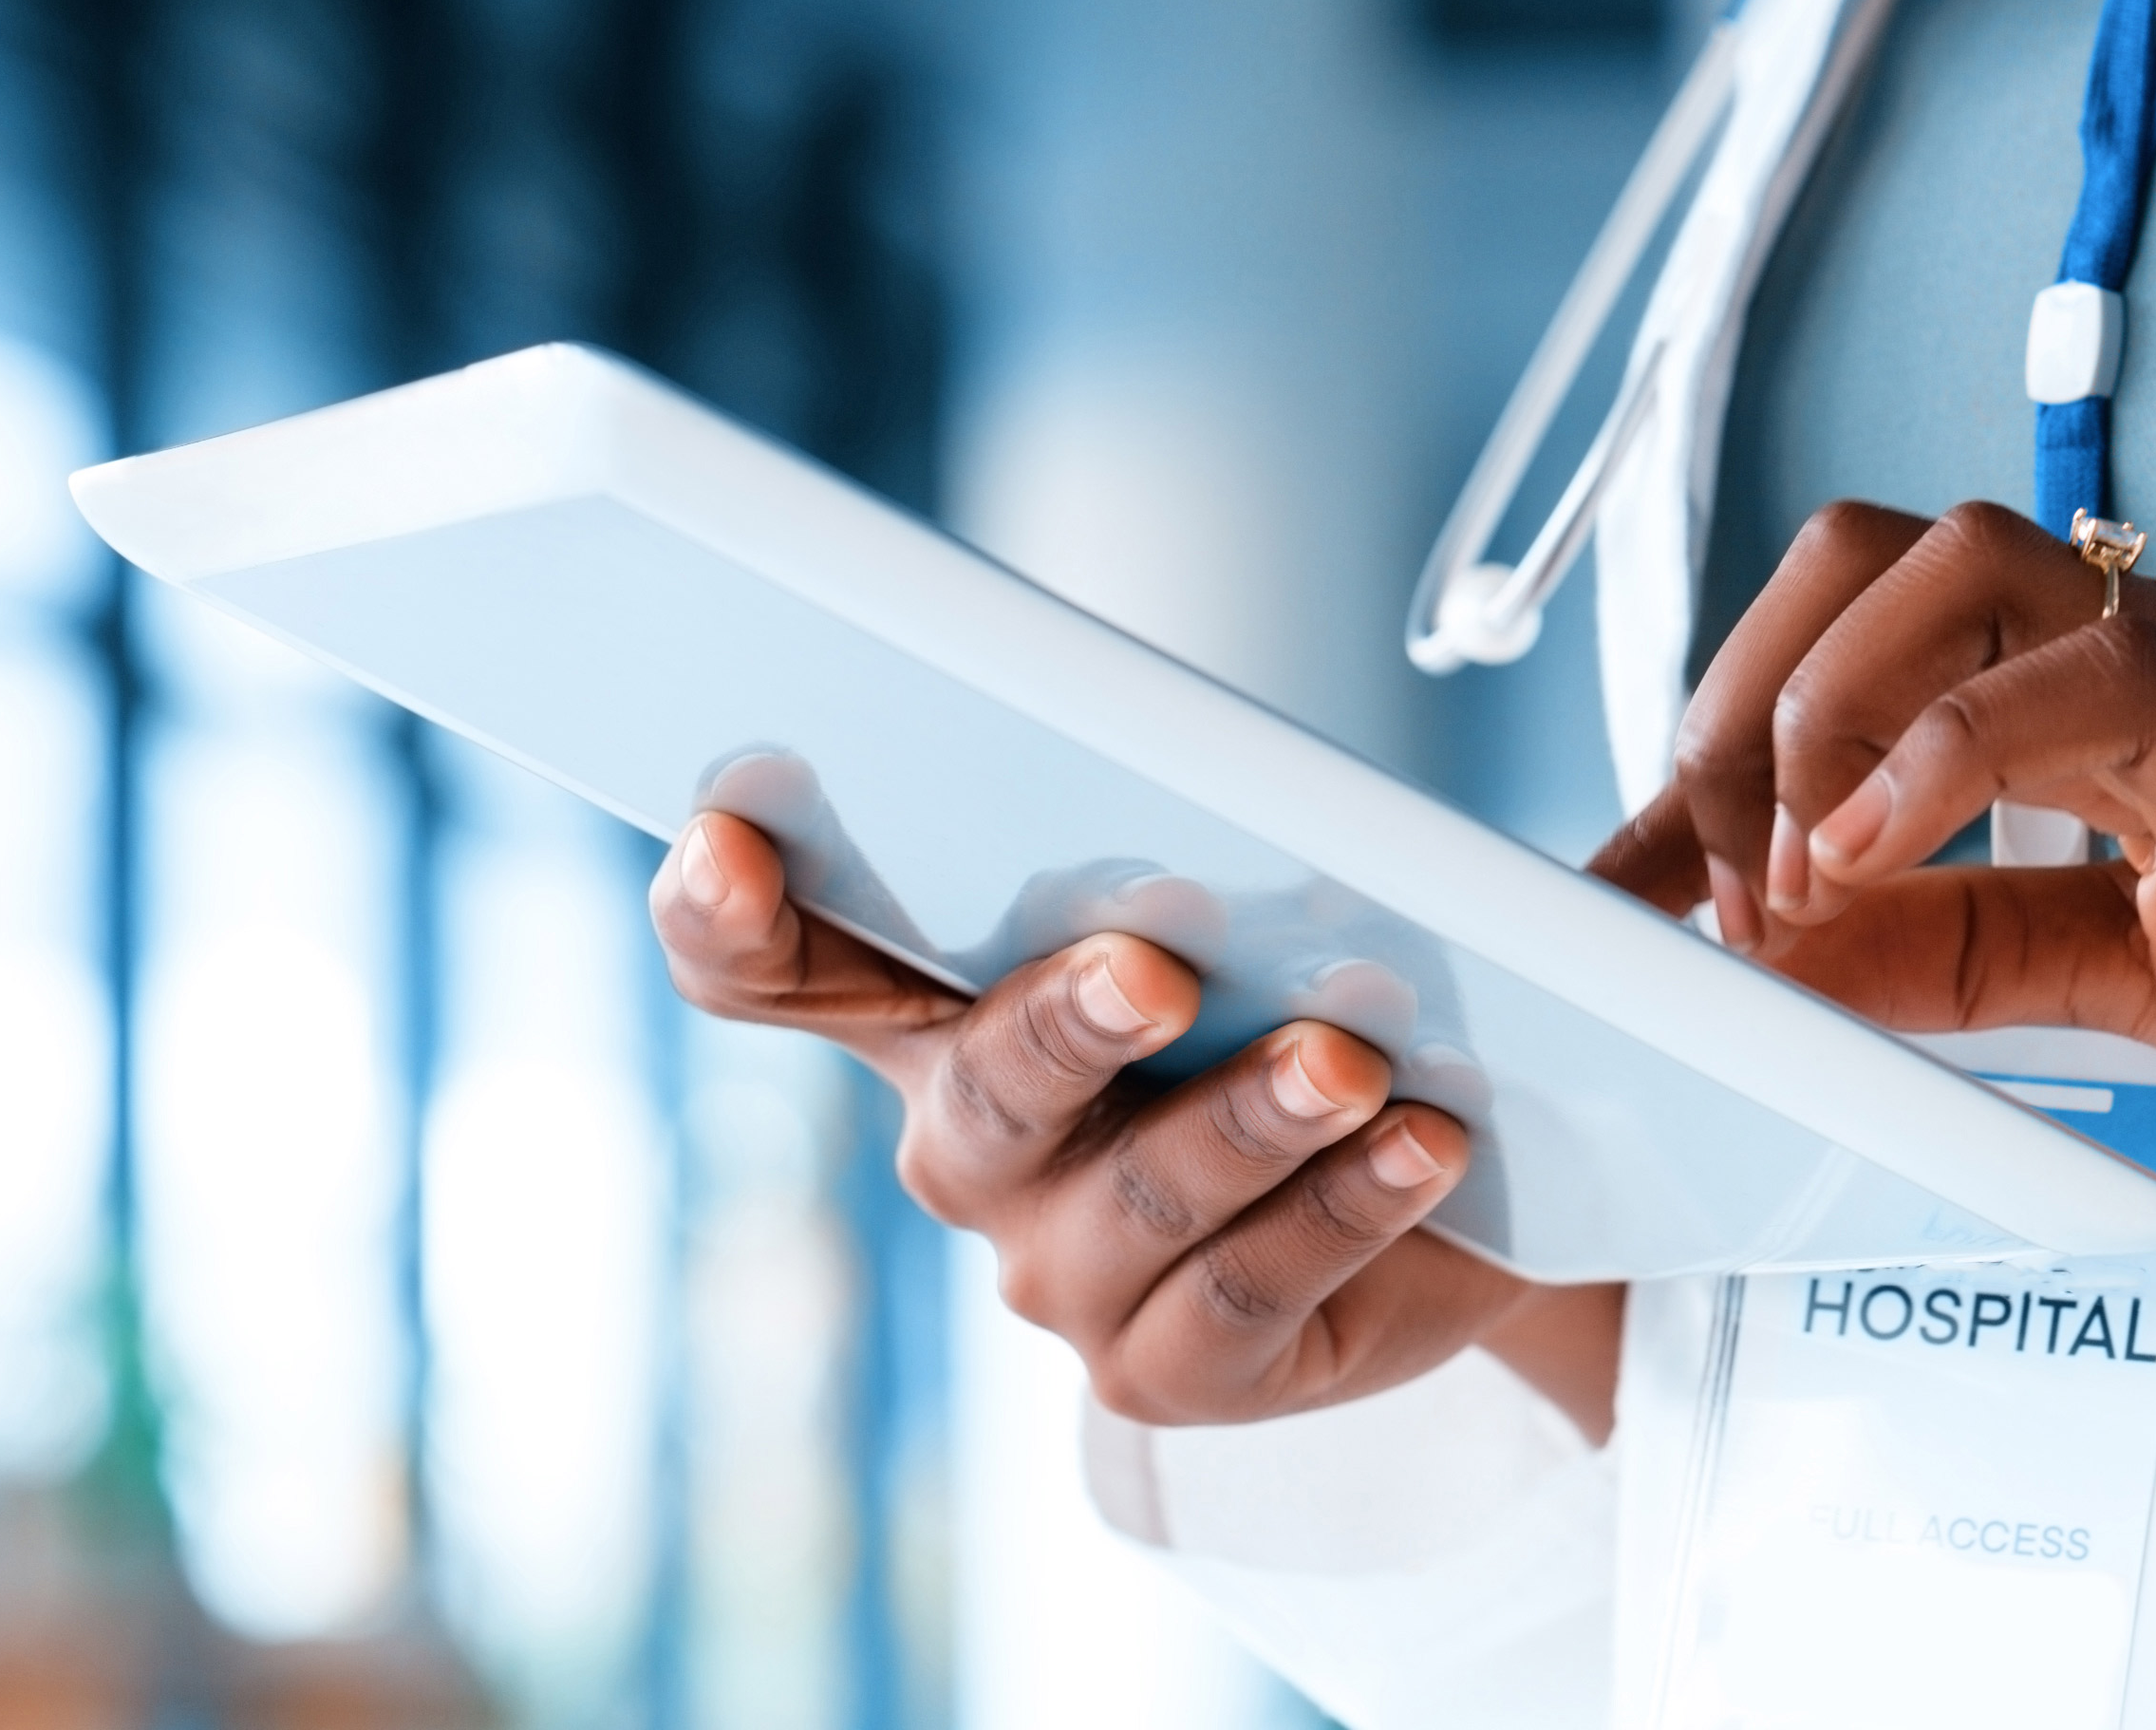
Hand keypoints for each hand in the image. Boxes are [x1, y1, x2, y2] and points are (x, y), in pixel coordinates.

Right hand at [651, 813, 1623, 1435]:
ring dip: (1250, 1120)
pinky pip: (1248, 1291)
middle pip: (983, 1090)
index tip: (729, 840)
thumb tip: (1241, 781)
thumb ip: (1180, 856)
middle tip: (1155, 969)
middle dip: (1067, 1025)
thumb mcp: (1227, 922)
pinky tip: (1418, 1147)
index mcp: (939, 1020)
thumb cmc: (1292, 1017)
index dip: (723, 919)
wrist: (1432, 1195)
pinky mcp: (1172, 1374)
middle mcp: (975, 1158)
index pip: (773, 975)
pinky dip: (1342, 1208)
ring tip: (1345, 1061)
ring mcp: (1063, 1280)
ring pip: (1139, 1198)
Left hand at [1592, 502, 2155, 1194]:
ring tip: (1787, 889)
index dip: (1706, 753)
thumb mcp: (2138, 982)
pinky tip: (1861, 870)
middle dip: (1730, 708)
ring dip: (1807, 715)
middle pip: (1859, 551)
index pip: (1853, 635)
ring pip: (1942, 566)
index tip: (1629, 893)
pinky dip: (1927, 758)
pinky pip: (2072, 678)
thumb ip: (1966, 952)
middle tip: (1714, 896)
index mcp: (2101, 689)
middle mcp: (2139, 645)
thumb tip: (1787, 952)